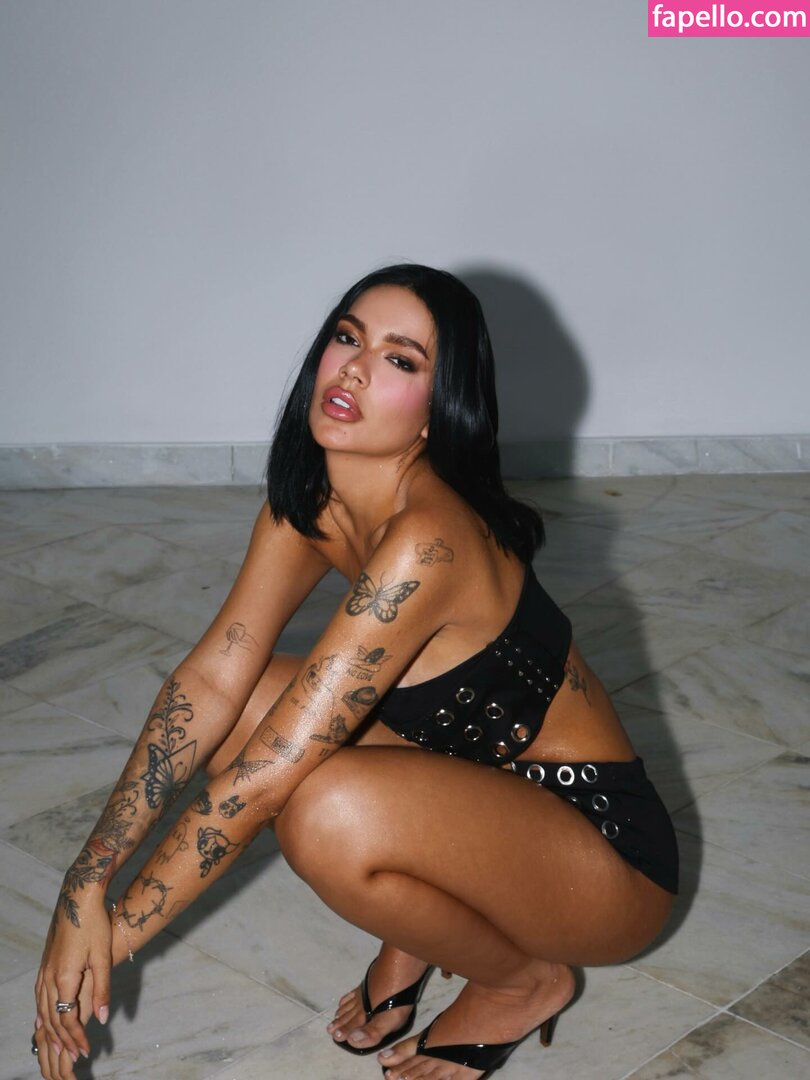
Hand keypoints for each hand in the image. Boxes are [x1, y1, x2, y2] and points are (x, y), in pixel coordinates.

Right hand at [33, 892, 111, 1077]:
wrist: (78, 898)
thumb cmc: (94, 924)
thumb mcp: (102, 957)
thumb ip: (102, 990)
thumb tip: (102, 1019)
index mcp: (64, 978)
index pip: (67, 1018)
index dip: (76, 1037)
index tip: (86, 1051)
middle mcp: (49, 978)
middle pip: (52, 1018)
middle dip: (63, 1040)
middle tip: (74, 1058)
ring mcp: (44, 971)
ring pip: (43, 1010)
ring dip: (51, 1030)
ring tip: (60, 1046)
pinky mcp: (45, 965)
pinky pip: (40, 998)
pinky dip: (43, 1014)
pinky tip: (43, 1021)